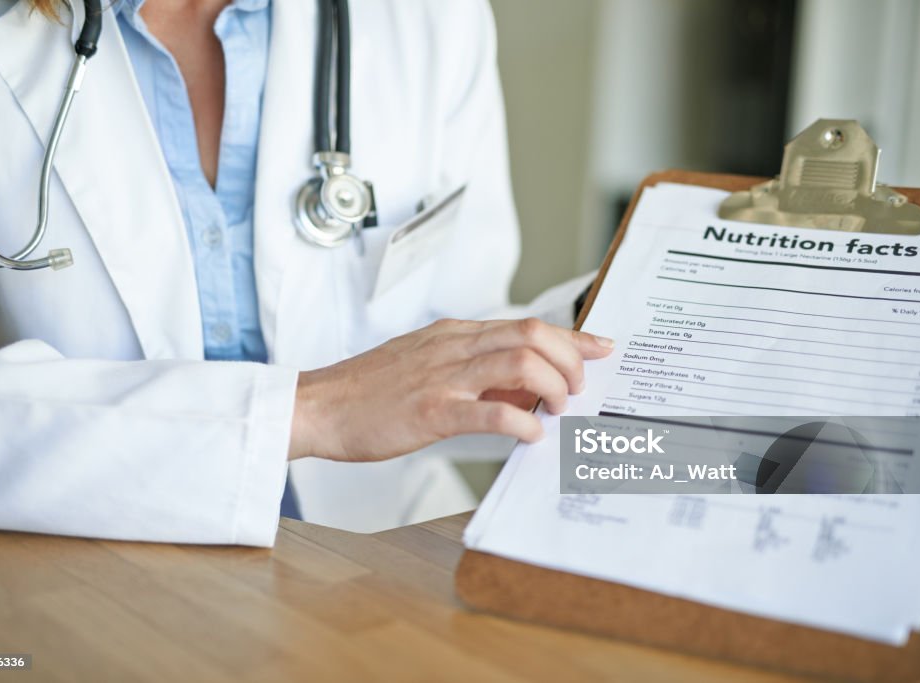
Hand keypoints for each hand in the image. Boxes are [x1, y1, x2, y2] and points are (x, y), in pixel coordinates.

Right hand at [289, 318, 613, 461]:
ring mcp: (443, 376)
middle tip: (576, 390)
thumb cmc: (368, 392)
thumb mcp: (425, 365)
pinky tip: (529, 434)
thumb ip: (472, 371)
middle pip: (533, 334)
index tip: (602, 347)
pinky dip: (522, 423)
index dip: (572, 337)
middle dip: (570, 361)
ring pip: (522, 363)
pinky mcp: (432, 410)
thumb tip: (522, 388)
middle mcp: (454, 346)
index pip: (527, 325)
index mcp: (454, 335)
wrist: (317, 406)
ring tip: (555, 410)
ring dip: (554, 387)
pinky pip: (492, 411)